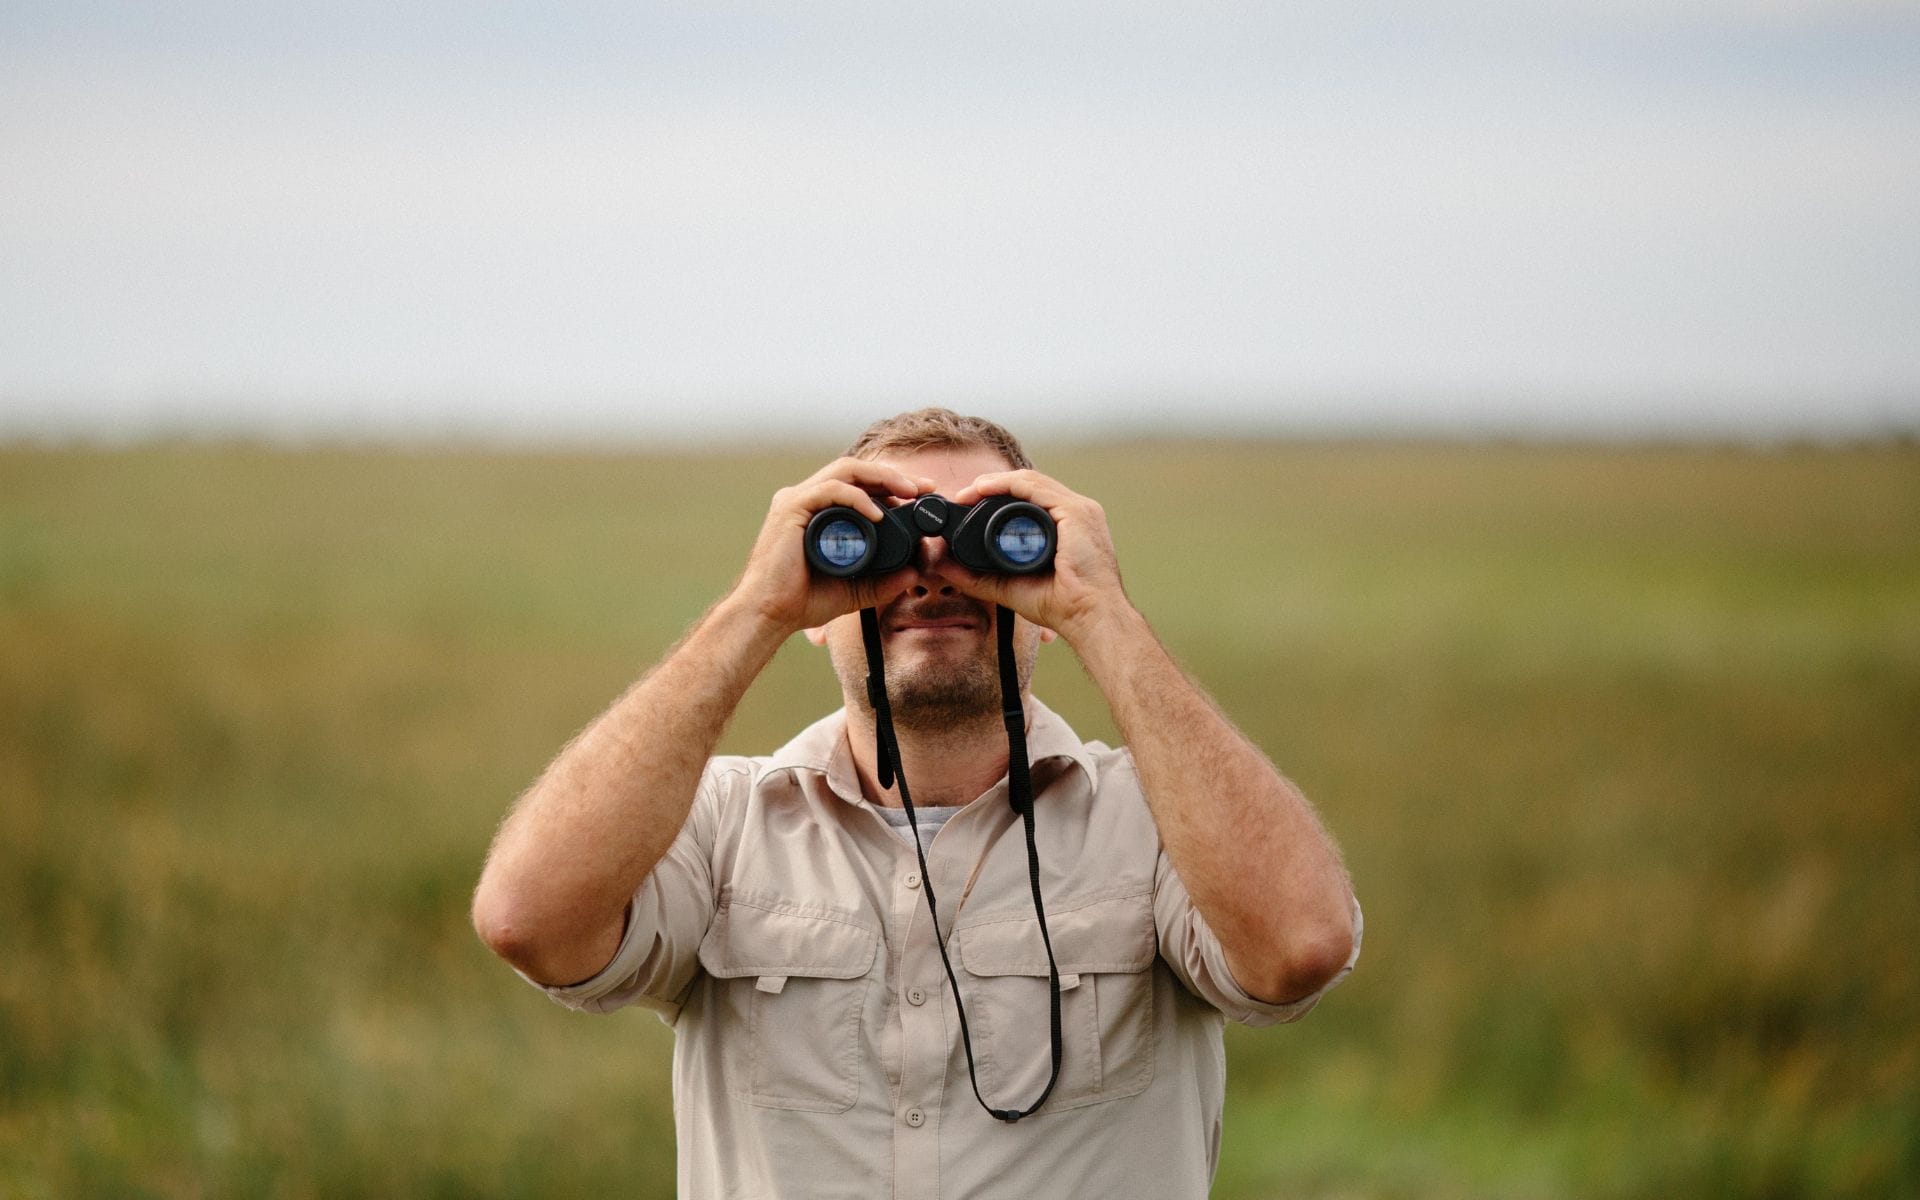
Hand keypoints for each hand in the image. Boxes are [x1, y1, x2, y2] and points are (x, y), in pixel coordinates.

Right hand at [730, 458, 933, 633]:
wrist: (769, 614)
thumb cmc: (802, 600)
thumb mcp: (854, 589)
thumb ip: (883, 581)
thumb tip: (914, 572)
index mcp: (819, 511)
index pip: (859, 484)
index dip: (891, 484)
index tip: (921, 495)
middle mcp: (807, 499)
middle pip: (855, 470)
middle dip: (893, 475)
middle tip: (924, 488)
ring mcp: (797, 500)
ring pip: (845, 470)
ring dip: (881, 477)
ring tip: (909, 491)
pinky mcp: (791, 509)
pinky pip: (831, 490)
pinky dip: (858, 497)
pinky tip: (879, 513)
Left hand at [945, 470, 1132, 642]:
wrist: (1089, 617)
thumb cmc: (1063, 605)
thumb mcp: (1010, 585)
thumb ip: (978, 576)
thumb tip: (943, 565)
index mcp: (1067, 526)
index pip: (1029, 499)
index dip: (997, 498)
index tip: (967, 506)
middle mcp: (1075, 512)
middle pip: (1028, 487)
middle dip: (992, 487)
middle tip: (962, 497)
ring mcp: (1078, 509)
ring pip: (1029, 482)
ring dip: (994, 482)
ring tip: (968, 492)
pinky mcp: (1076, 512)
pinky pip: (1035, 487)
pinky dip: (1006, 484)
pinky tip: (984, 489)